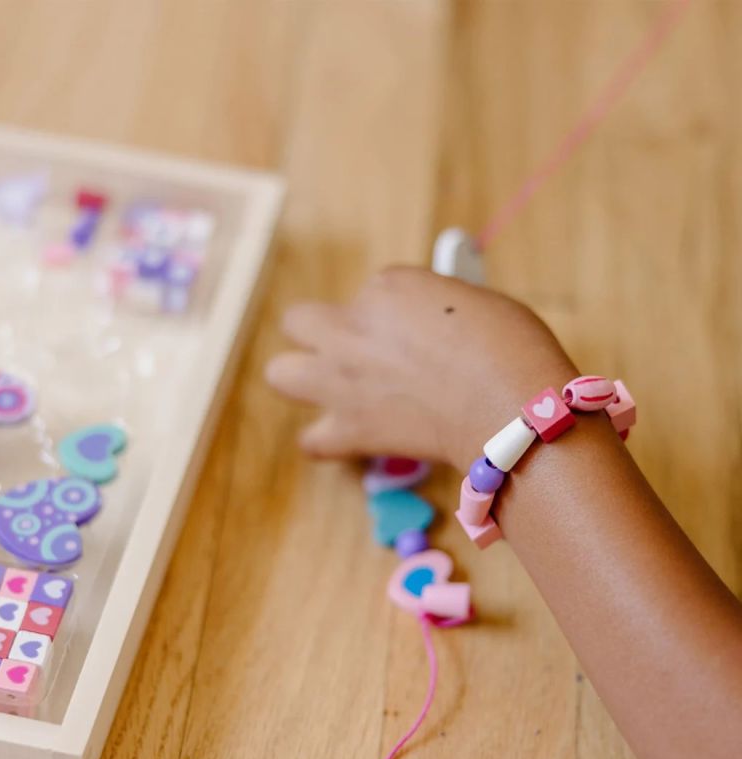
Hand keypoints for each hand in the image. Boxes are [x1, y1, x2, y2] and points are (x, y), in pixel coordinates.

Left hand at [266, 266, 576, 470]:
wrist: (509, 404)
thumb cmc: (509, 346)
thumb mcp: (473, 301)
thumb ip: (437, 307)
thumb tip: (431, 322)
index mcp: (385, 288)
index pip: (374, 292)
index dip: (397, 314)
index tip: (423, 331)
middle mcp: (351, 329)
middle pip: (298, 320)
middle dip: (320, 332)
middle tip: (356, 350)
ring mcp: (342, 380)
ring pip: (281, 373)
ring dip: (304, 378)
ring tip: (336, 389)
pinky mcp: (350, 429)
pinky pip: (312, 440)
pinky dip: (326, 440)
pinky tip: (350, 435)